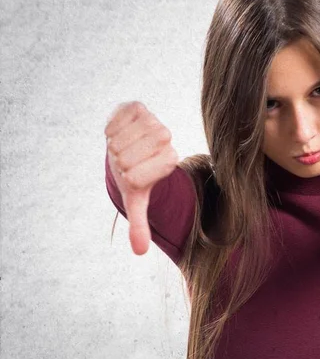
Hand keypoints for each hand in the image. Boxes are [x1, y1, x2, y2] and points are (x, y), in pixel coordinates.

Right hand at [105, 101, 178, 254]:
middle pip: (133, 154)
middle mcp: (165, 140)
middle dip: (123, 161)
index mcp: (169, 162)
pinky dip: (112, 126)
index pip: (143, 174)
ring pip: (126, 137)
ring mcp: (153, 121)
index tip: (133, 175)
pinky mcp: (138, 107)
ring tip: (124, 148)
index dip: (132, 176)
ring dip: (118, 144)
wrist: (130, 149)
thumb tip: (140, 251)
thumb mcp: (135, 200)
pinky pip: (119, 118)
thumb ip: (139, 224)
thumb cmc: (132, 176)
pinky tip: (118, 133)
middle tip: (127, 160)